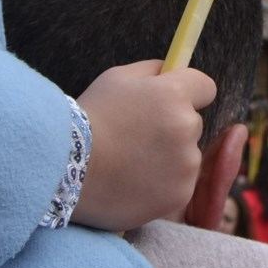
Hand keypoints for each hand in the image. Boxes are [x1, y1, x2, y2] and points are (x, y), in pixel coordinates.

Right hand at [70, 63, 215, 231]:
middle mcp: (186, 128)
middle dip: (172, 128)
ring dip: (168, 159)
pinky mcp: (178, 196)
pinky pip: (178, 185)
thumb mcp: (115, 79)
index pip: (205, 87)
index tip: (172, 102)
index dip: (189, 93)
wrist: (61, 171)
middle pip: (193, 124)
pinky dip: (161, 186)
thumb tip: (172, 71)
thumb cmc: (87, 120)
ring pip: (186, 157)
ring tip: (129, 164)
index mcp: (174, 95)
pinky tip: (132, 183)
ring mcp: (185, 165)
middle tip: (135, 138)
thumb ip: (152, 71)